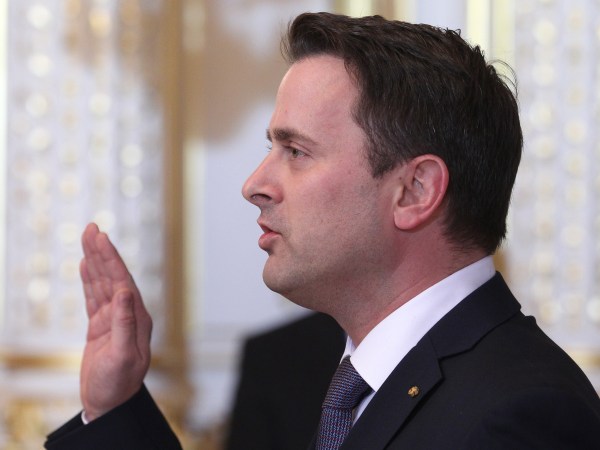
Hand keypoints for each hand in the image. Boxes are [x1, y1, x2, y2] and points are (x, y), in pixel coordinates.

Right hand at [79, 223, 152, 420]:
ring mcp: (114, 318)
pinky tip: (86, 265)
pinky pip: (94, 297)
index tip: (101, 238)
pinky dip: (89, 280)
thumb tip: (124, 291)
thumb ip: (124, 323)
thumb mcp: (123, 356)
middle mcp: (128, 313)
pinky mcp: (101, 326)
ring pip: (103, 283)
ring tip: (88, 238)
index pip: (123, 281)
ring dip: (95, 261)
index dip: (111, 258)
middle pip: (114, 276)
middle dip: (103, 252)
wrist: (109, 404)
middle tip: (92, 228)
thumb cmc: (118, 384)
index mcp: (137, 317)